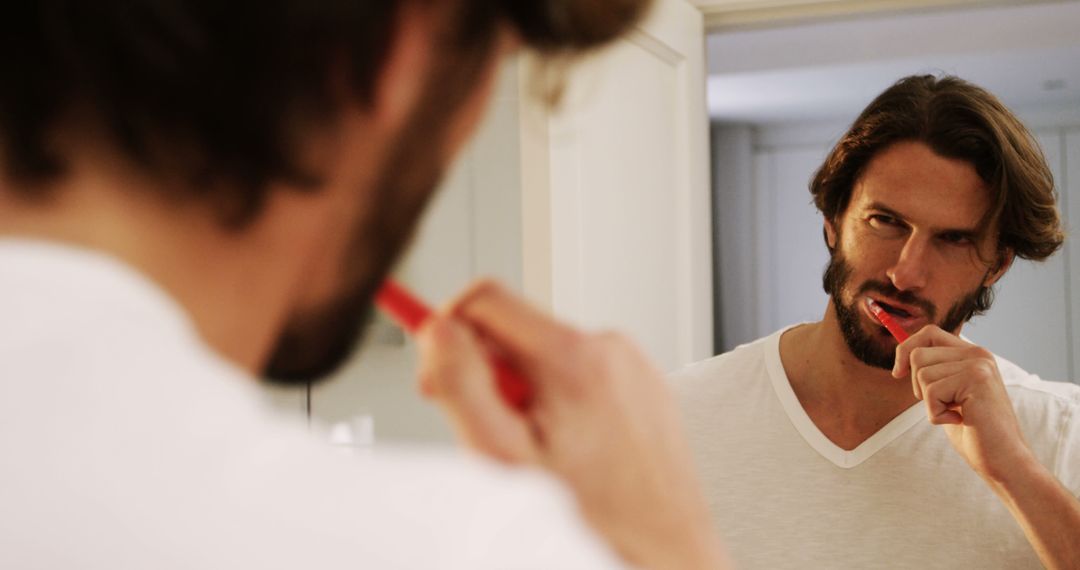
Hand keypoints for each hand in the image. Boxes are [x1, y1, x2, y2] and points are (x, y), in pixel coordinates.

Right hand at [416, 280, 725, 569]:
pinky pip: (583, 372)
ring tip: (540, 449)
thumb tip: (437, 331)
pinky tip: (572, 449)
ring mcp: (633, 364)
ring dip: (527, 392)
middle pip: (516, 327)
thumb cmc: (592, 520)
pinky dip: (563, 401)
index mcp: (573, 356)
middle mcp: (610, 346)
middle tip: (488, 428)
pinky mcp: (644, 383)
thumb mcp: (501, 455)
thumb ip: (460, 383)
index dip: (448, 328)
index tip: (439, 367)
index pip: (486, 297)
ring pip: (547, 353)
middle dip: (489, 371)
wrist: (663, 555)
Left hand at [892, 325, 1035, 482]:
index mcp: (972, 354)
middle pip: (917, 354)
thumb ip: (935, 372)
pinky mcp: (976, 379)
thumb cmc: (973, 432)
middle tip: (945, 405)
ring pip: (922, 374)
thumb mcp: (948, 395)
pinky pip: (930, 392)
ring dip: (930, 402)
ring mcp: (978, 364)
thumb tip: (904, 357)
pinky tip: (960, 421)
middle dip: (918, 386)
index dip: (906, 348)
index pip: (929, 332)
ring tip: (956, 413)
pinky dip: (936, 414)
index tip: (897, 373)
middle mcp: (977, 354)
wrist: (1004, 459)